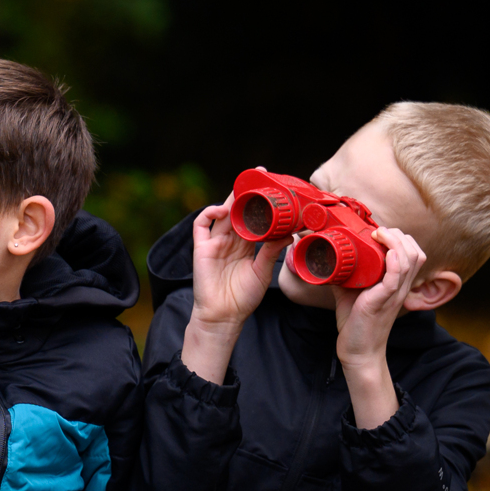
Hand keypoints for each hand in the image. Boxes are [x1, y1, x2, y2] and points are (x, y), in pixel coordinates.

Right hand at [190, 195, 289, 328]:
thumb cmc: (243, 298)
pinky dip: (210, 213)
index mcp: (246, 246)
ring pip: (222, 213)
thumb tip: (288, 233)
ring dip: (231, 199)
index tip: (274, 189)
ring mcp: (215, 242)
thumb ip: (271, 252)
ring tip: (243, 189)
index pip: (253, 218)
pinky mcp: (202, 248)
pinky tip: (223, 211)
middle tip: (260, 174)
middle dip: (246, 192)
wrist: (224, 316)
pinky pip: (201, 225)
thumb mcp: (262, 272)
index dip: (261, 204)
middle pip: (238, 210)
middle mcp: (231, 240)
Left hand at [332, 226, 424, 364]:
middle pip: (415, 252)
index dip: (400, 238)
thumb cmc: (356, 323)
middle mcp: (400, 287)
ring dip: (396, 242)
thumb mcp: (351, 293)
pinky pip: (395, 278)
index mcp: (396, 283)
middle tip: (378, 231)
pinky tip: (388, 252)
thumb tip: (328, 258)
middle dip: (399, 236)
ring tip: (380, 235)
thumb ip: (345, 275)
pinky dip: (394, 262)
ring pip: (409, 260)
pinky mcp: (383, 301)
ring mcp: (394, 294)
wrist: (358, 351)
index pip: (412, 253)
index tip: (379, 231)